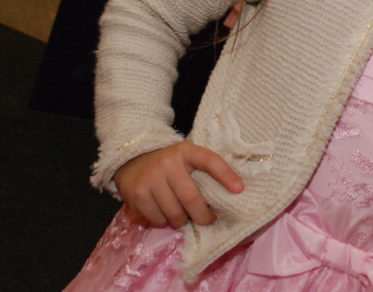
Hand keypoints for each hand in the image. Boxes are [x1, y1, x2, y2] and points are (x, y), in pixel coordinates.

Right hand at [114, 141, 243, 228]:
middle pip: (191, 198)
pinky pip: (158, 218)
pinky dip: (165, 222)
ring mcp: (151, 178)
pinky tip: (165, 214)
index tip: (239, 189)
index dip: (225, 175)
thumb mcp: (187, 158)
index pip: (209, 160)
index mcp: (186, 151)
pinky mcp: (137, 194)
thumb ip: (204, 171)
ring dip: (182, 220)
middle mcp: (168, 162)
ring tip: (184, 216)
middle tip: (208, 220)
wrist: (133, 158)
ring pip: (174, 213)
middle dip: (203, 215)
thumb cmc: (170, 163)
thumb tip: (232, 193)